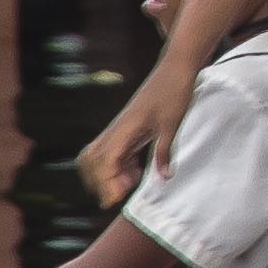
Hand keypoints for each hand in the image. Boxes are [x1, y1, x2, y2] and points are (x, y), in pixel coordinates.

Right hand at [76, 70, 188, 207]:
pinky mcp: (127, 129)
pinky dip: (117, 166)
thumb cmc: (174, 91)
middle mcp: (117, 128)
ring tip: (129, 184)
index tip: (114, 199)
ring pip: (98, 156)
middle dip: (100, 181)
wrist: (175, 68)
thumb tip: (163, 177)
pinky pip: (112, 152)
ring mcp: (120, 128)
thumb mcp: (172, 123)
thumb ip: (165, 151)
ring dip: (107, 174)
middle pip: (92, 160)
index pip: (105, 160)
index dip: (106, 182)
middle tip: (120, 195)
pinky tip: (135, 174)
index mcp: (125, 127)